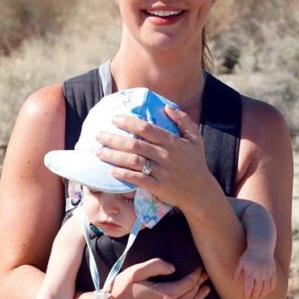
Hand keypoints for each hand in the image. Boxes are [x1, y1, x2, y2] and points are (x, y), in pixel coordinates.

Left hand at [94, 104, 211, 213]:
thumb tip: (166, 106)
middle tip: (98, 135)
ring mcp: (161, 172)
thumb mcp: (195, 139)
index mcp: (172, 142)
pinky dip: (124, 175)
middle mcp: (165, 156)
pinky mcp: (158, 187)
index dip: (129, 123)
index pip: (147, 128)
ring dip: (114, 156)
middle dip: (114, 139)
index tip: (114, 119)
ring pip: (134, 162)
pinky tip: (112, 171)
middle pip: (135, 145)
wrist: (200, 192)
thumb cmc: (196, 162)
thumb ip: (183, 120)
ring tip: (99, 152)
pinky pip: (138, 180)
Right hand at [106, 258, 210, 298]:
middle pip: (191, 296)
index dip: (196, 275)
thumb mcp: (136, 272)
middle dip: (199, 284)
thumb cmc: (120, 291)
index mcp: (164, 295)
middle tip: (205, 277)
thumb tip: (174, 268)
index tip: (199, 268)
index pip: (188, 283)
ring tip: (205, 291)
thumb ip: (156, 265)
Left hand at [234, 247, 276, 298]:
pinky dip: (270, 289)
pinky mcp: (272, 272)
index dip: (246, 294)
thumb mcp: (241, 262)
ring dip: (262, 294)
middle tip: (250, 297)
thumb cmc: (249, 255)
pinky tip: (266, 291)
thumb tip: (232, 281)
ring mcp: (267, 273)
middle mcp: (259, 274)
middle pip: (257, 289)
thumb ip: (237, 272)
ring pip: (266, 288)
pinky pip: (273, 283)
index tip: (244, 298)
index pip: (248, 287)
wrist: (261, 247)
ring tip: (258, 296)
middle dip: (254, 296)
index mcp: (250, 272)